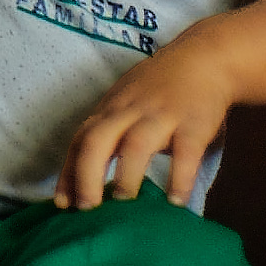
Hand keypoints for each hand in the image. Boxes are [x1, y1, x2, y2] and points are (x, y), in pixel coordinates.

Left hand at [56, 40, 234, 209]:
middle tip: (86, 209)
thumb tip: (87, 180)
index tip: (61, 203)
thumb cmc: (159, 87)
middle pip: (98, 140)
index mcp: (111, 109)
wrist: (204, 57)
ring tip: (123, 202)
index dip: (68, 171)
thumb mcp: (126, 102)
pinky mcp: (194, 123)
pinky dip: (179, 178)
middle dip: (87, 176)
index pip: (80, 139)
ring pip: (136, 144)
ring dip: (126, 175)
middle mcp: (130, 110)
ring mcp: (162, 115)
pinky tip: (175, 202)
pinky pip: (185, 153)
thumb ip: (110, 133)